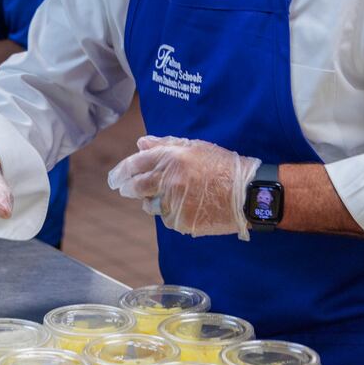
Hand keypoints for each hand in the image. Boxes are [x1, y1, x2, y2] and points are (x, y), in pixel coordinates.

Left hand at [107, 135, 259, 239]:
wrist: (248, 192)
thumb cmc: (223, 166)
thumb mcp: (196, 148)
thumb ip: (165, 145)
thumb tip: (141, 144)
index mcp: (171, 158)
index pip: (135, 164)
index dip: (121, 172)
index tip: (115, 179)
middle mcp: (169, 179)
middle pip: (136, 187)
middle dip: (129, 189)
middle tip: (126, 190)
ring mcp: (175, 202)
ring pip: (149, 206)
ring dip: (152, 202)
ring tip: (171, 196)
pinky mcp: (182, 220)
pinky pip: (167, 219)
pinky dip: (171, 214)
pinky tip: (188, 207)